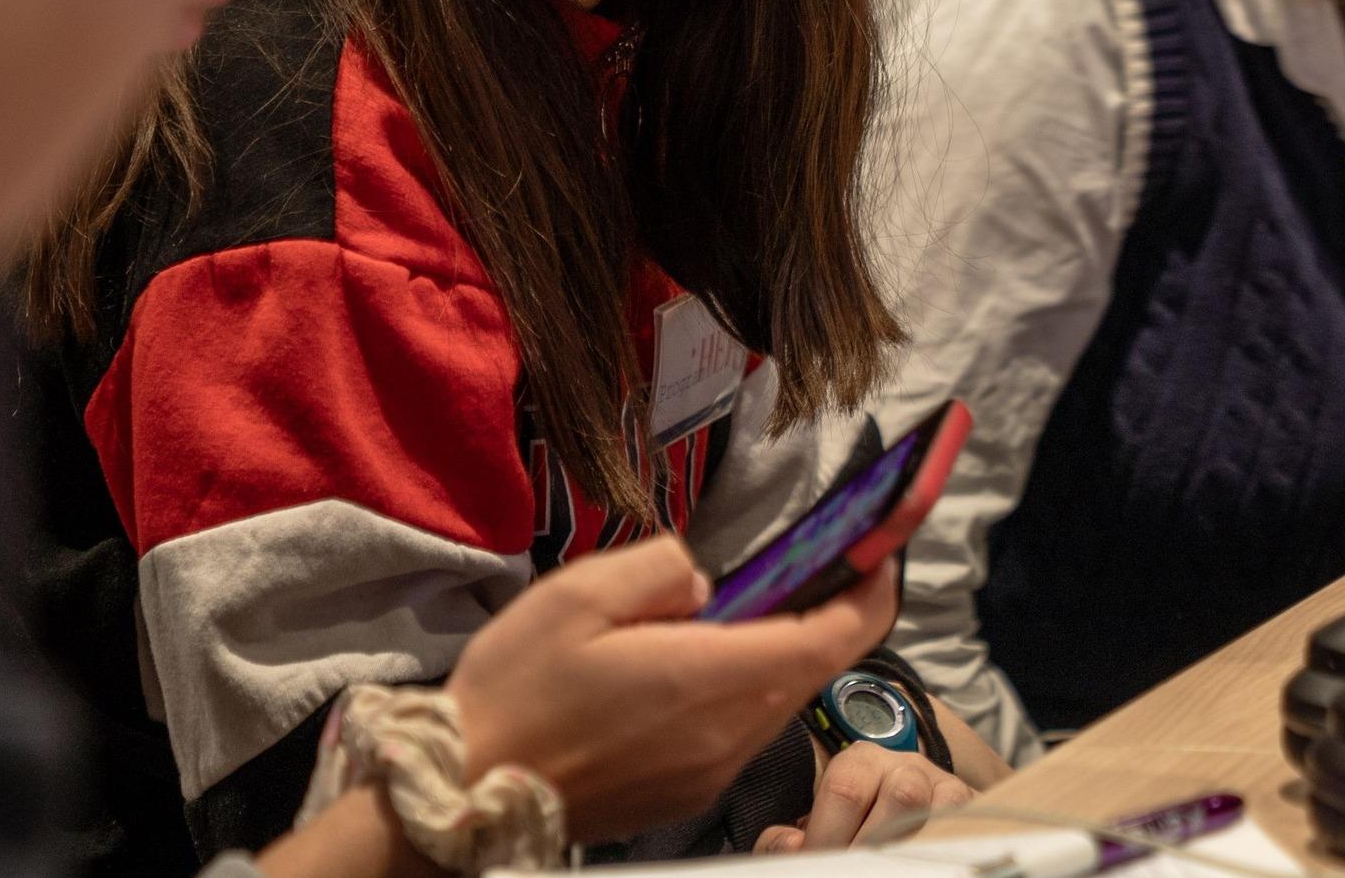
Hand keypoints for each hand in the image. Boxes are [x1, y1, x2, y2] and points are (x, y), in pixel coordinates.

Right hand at [446, 537, 899, 843]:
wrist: (467, 790)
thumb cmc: (515, 692)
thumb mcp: (578, 595)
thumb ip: (659, 570)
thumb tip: (703, 577)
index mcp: (710, 680)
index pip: (830, 638)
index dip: (869, 594)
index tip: (878, 553)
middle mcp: (727, 736)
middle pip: (811, 669)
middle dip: (826, 613)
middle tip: (812, 562)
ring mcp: (710, 770)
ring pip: (778, 702)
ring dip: (781, 651)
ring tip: (745, 607)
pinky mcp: (686, 789)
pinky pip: (742, 731)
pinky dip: (744, 688)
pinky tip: (698, 663)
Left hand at [753, 741, 977, 853]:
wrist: (910, 805)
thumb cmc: (855, 823)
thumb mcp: (819, 825)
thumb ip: (787, 839)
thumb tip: (791, 847)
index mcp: (859, 760)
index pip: (844, 789)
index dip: (827, 834)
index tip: (816, 864)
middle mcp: (904, 764)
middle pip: (896, 798)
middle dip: (869, 846)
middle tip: (851, 869)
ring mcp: (941, 784)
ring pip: (929, 810)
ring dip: (903, 848)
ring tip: (884, 867)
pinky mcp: (968, 806)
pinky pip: (957, 824)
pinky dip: (934, 848)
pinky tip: (913, 862)